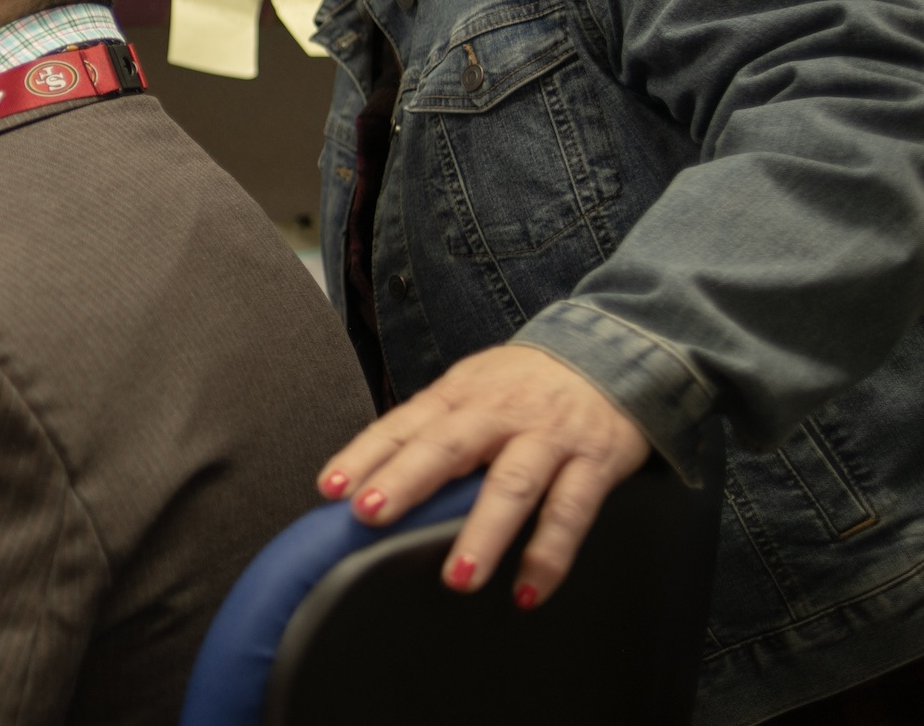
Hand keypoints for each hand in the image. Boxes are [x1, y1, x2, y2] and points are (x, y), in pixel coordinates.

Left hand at [315, 345, 650, 608]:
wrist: (615, 352)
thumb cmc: (527, 384)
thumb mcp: (474, 389)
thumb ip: (434, 428)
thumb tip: (375, 477)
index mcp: (460, 395)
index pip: (403, 425)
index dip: (364, 455)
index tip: (330, 488)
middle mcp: (499, 413)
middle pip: (447, 447)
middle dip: (406, 482)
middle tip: (370, 517)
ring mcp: (547, 437)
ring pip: (511, 484)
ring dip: (483, 533)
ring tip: (458, 578)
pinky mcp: (594, 461)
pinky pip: (571, 512)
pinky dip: (550, 555)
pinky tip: (528, 592)